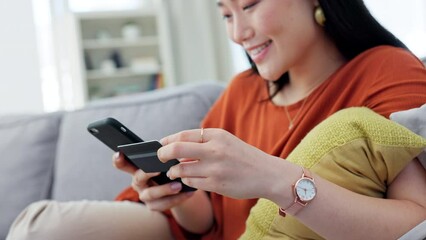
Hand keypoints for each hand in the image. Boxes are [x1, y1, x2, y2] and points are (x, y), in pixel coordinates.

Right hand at [112, 152, 193, 210]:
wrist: (178, 188)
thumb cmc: (169, 169)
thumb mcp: (165, 161)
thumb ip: (163, 155)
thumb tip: (169, 148)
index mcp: (137, 169)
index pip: (122, 164)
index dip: (118, 160)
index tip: (119, 154)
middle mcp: (138, 183)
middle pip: (138, 178)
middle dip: (148, 174)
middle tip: (158, 170)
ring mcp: (145, 196)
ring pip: (151, 194)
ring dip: (165, 189)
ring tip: (178, 186)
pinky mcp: (154, 206)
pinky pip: (164, 204)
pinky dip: (177, 198)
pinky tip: (187, 193)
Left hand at [158, 128, 281, 198]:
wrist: (267, 174)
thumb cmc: (243, 157)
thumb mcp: (226, 141)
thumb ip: (203, 142)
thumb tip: (176, 146)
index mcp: (217, 135)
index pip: (183, 135)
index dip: (168, 141)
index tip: (161, 145)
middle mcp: (215, 150)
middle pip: (176, 150)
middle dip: (163, 154)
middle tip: (160, 158)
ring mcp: (215, 169)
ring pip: (181, 170)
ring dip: (174, 171)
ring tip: (175, 171)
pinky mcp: (216, 185)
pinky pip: (191, 183)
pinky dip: (187, 181)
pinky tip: (190, 179)